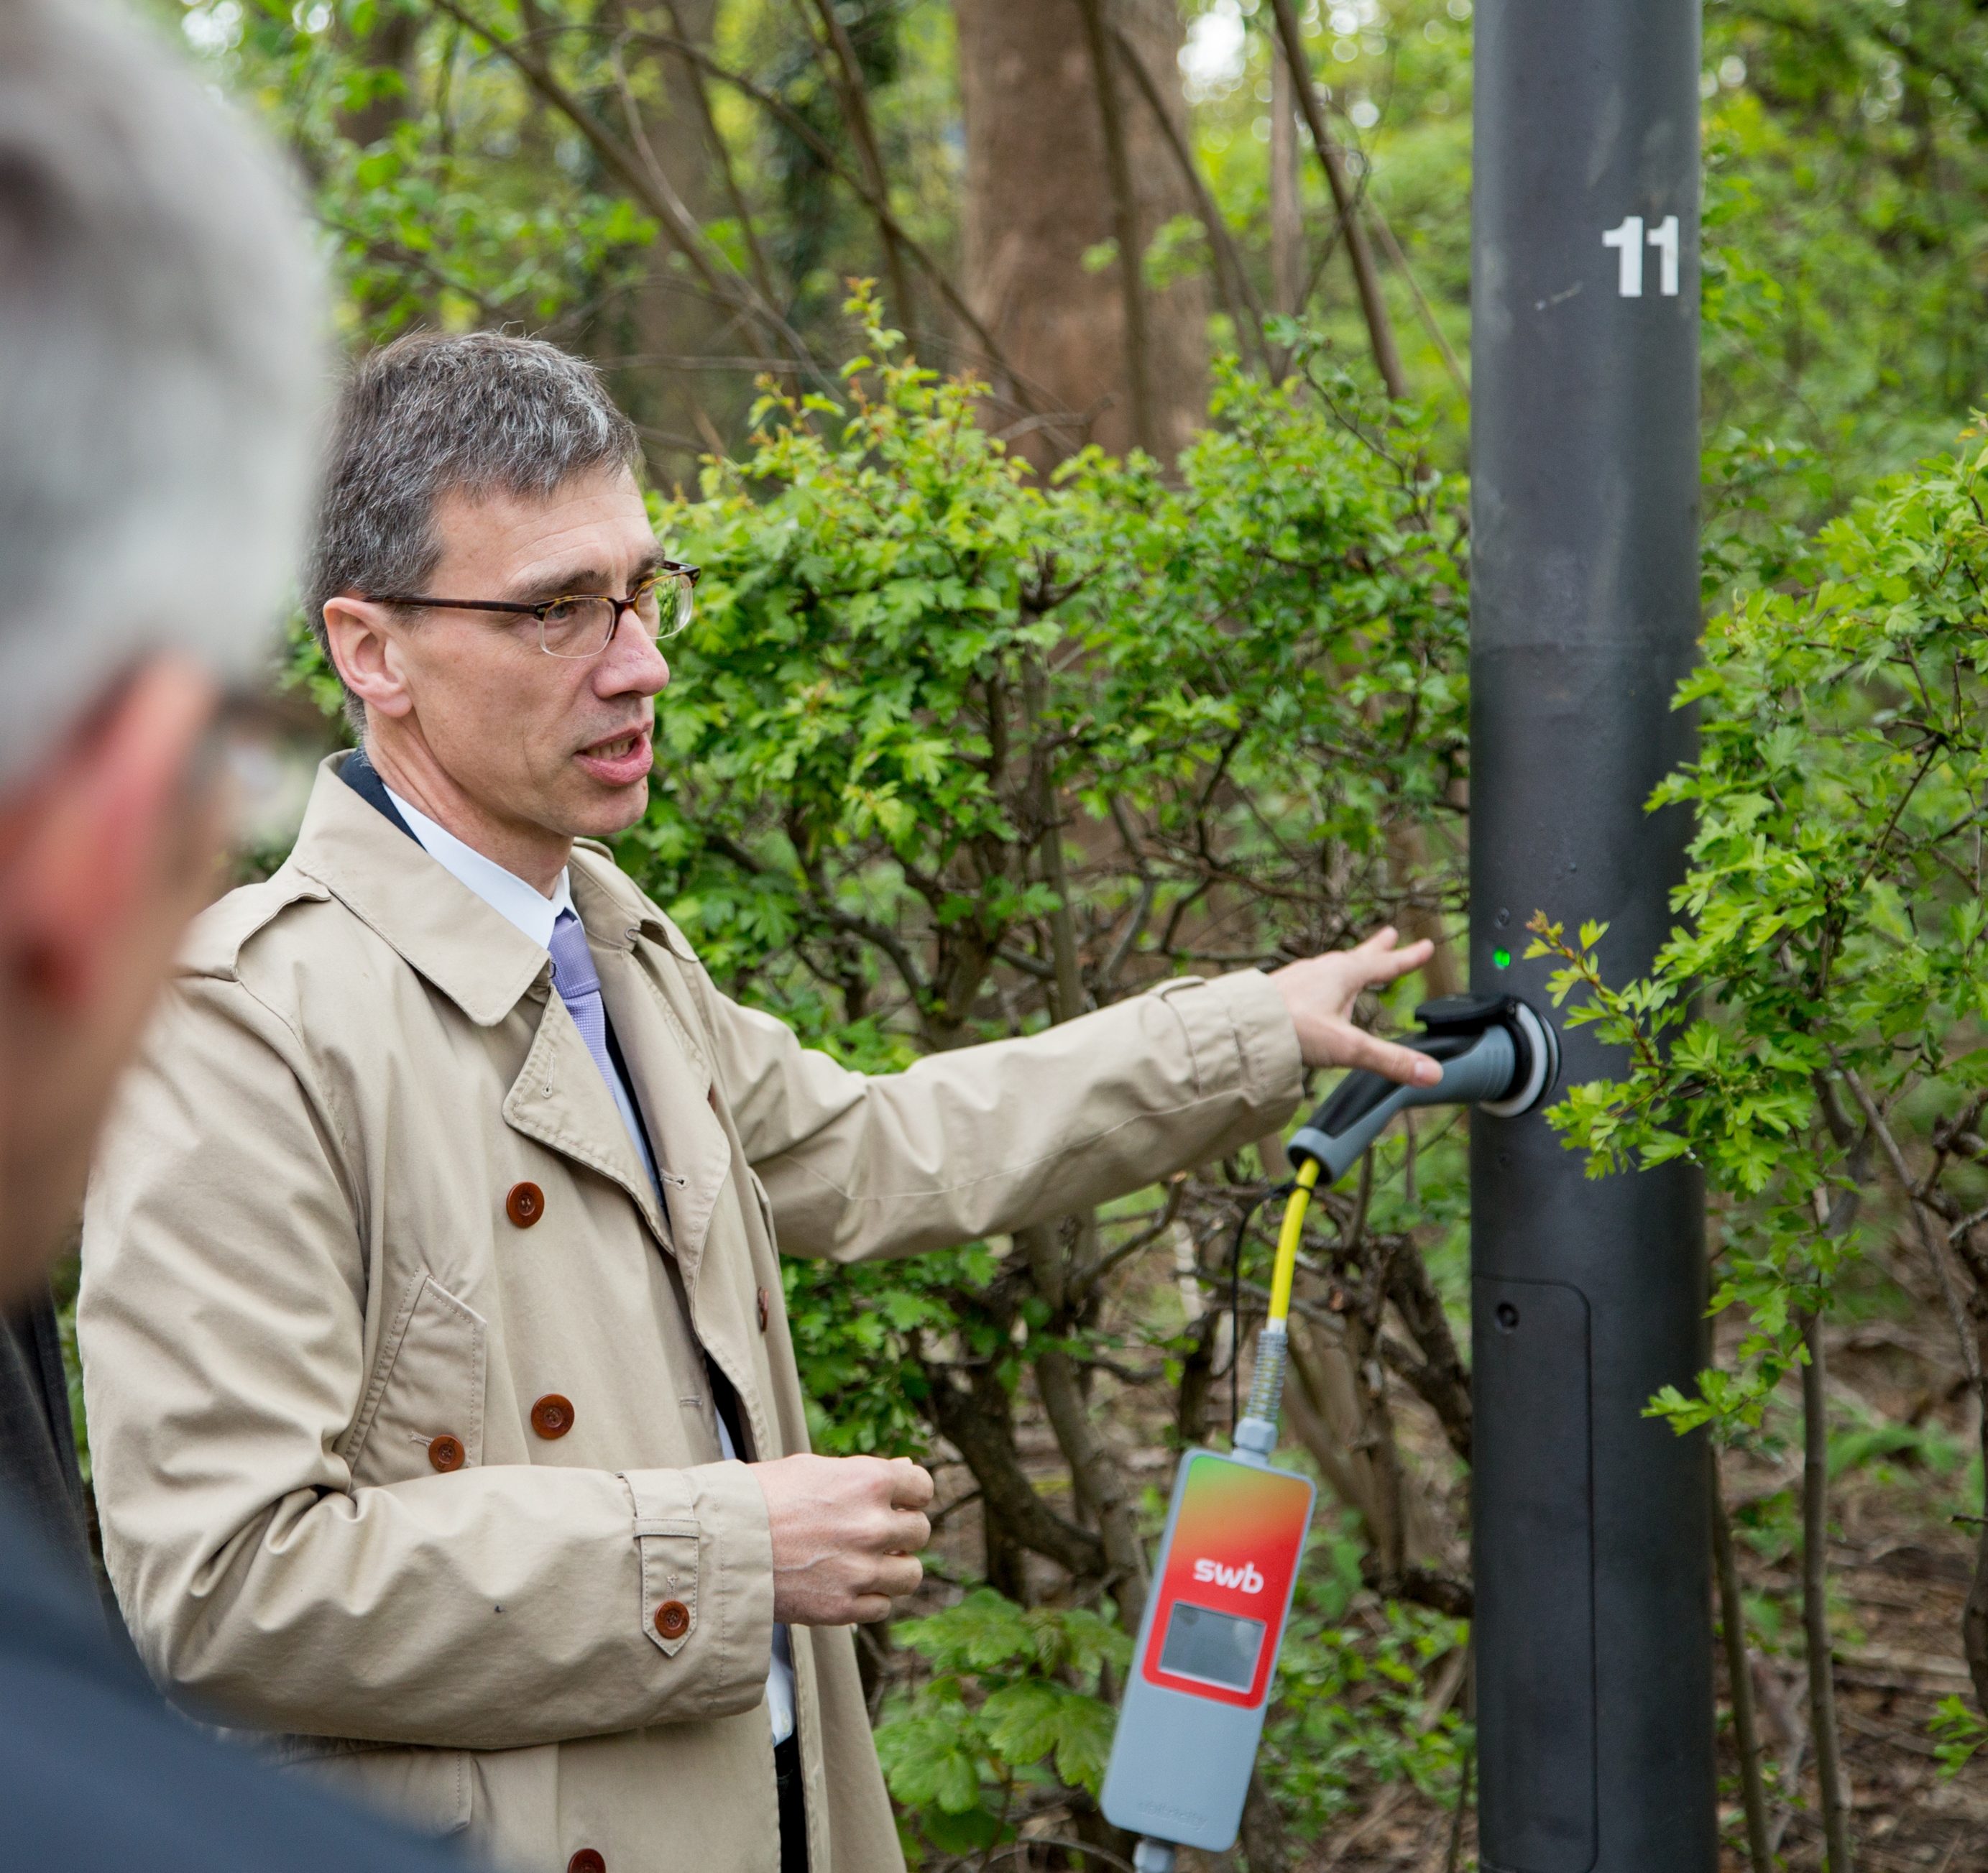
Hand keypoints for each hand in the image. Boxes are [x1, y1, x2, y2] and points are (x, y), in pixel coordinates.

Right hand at [754, 1453, 933, 1624]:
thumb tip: (905, 1471)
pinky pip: (882, 1606)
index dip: (909, 1494)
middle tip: (873, 1533)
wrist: (716, 1545)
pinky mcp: (843, 1607)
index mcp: (868, 1480)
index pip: (922, 1486)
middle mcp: (872, 1525)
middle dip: (901, 1531)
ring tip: (867, 1563)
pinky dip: (870, 1598)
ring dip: (894, 1568)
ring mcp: (860, 1570)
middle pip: (919, 1531)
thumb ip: (863, 1473)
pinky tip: (847, 1585)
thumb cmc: (759, 1498)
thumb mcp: (811, 1469)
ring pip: (911, 1574)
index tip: (896, 1501)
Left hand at [1268, 926, 1441, 1083]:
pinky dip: (1321, 982)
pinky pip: (1308, 981)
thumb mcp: (1348, 1048)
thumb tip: (1431, 1074)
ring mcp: (1298, 978)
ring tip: (1352, 967)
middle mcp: (1322, 969)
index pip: (1385, 965)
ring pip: (1331, 967)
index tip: (1427, 946)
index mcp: (1344, 974)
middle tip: (1390, 933)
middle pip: (1358, 956)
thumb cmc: (1291, 1028)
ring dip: (1348, 964)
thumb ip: (1389, 1061)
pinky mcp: (1279, 990)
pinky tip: (1312, 993)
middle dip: (1377, 948)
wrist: (1239, 1025)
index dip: (1408, 958)